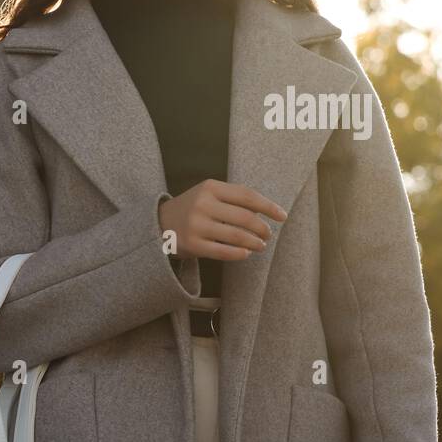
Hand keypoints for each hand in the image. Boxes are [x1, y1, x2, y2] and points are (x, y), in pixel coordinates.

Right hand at [158, 179, 286, 260]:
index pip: (247, 196)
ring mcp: (196, 225)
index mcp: (210, 188)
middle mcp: (203, 204)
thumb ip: (234, 198)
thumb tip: (268, 211)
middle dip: (262, 228)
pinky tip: (246, 254)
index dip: (268, 207)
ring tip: (260, 246)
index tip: (282, 216)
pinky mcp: (192, 244)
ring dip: (254, 242)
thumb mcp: (209, 194)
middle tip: (268, 235)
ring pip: (236, 236)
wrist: (159, 222)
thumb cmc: (193, 208)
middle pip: (245, 218)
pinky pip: (222, 251)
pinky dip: (239, 254)